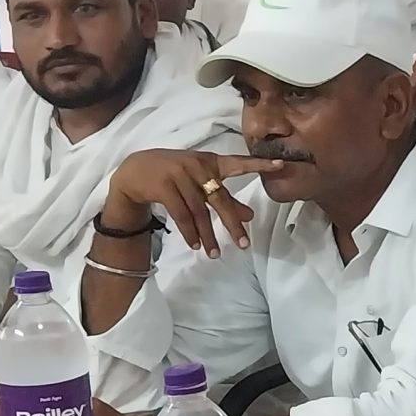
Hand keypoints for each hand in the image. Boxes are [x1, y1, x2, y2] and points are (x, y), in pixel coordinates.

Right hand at [102, 148, 281, 257]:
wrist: (134, 170)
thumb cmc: (174, 175)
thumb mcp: (200, 182)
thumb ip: (226, 198)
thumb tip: (251, 216)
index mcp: (211, 161)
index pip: (238, 163)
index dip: (258, 164)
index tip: (281, 165)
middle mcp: (197, 166)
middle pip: (220, 198)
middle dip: (232, 223)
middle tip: (244, 244)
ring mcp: (179, 174)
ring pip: (199, 211)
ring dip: (207, 235)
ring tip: (215, 254)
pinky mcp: (163, 186)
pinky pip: (181, 215)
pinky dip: (189, 232)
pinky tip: (195, 245)